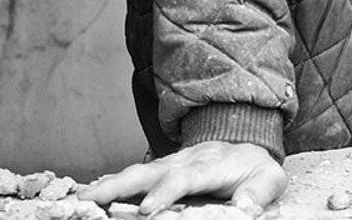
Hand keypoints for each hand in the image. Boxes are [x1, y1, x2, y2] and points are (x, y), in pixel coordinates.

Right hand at [80, 141, 286, 216]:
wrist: (245, 141)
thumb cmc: (254, 167)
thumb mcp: (268, 180)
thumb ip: (258, 193)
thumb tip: (246, 207)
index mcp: (209, 166)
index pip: (184, 178)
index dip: (165, 193)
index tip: (148, 210)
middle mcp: (183, 162)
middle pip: (148, 172)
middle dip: (119, 186)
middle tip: (93, 200)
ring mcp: (168, 164)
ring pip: (134, 173)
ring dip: (108, 184)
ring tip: (82, 197)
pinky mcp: (160, 170)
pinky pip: (133, 176)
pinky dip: (110, 182)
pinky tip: (91, 190)